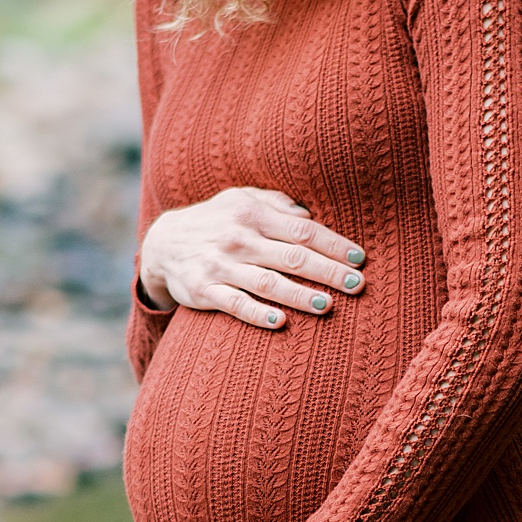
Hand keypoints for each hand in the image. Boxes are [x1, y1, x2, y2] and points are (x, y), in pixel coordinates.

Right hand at [138, 187, 366, 328]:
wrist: (161, 244)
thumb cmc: (217, 221)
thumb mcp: (241, 199)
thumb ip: (276, 203)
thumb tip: (310, 215)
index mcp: (252, 215)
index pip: (303, 231)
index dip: (333, 245)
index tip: (359, 259)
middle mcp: (238, 239)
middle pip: (292, 257)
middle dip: (328, 271)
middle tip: (358, 284)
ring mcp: (220, 266)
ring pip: (267, 283)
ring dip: (299, 295)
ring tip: (328, 305)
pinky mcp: (203, 291)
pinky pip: (234, 304)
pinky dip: (257, 314)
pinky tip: (281, 322)